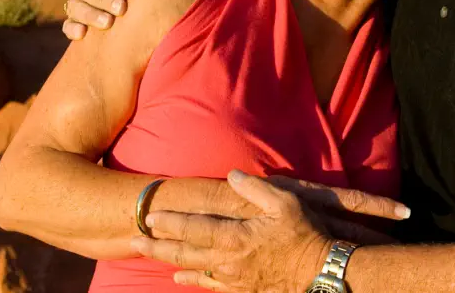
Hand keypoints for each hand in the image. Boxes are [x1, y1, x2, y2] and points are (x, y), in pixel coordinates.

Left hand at [131, 171, 407, 290]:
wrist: (321, 273)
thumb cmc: (304, 235)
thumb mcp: (285, 203)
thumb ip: (255, 188)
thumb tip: (232, 174)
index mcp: (236, 237)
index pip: (194, 229)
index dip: (169, 223)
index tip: (148, 217)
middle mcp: (228, 260)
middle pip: (184, 253)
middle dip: (156, 246)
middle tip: (132, 240)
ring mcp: (233, 279)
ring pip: (193, 270)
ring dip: (169, 262)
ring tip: (148, 256)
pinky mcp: (242, 290)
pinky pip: (210, 287)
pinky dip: (192, 281)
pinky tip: (180, 279)